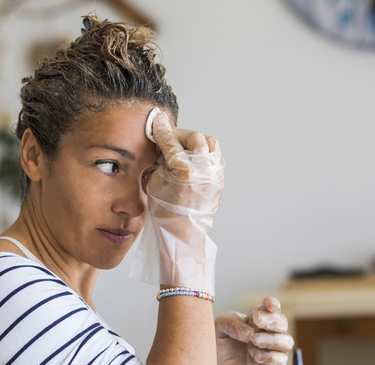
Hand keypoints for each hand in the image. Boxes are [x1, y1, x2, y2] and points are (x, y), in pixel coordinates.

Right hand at [138, 109, 224, 291]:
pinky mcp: (220, 180)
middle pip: (195, 138)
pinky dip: (204, 155)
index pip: (171, 142)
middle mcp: (205, 171)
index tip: (157, 121)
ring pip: (210, 145)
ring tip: (182, 149)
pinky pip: (214, 158)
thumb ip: (161, 159)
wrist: (182, 234)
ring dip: (196, 143)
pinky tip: (192, 160)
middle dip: (180, 136)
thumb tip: (164, 143)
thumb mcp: (155, 182)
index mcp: (185, 171)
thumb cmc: (166, 212)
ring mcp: (216, 176)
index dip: (162, 130)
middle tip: (169, 138)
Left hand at [215, 297, 293, 364]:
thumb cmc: (218, 345)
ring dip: (272, 339)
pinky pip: (280, 362)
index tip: (267, 303)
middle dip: (272, 320)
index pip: (272, 309)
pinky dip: (270, 356)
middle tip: (256, 320)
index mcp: (256, 321)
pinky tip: (255, 355)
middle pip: (282, 323)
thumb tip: (250, 333)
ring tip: (253, 340)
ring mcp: (270, 351)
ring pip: (286, 342)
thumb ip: (232, 323)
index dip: (273, 305)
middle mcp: (266, 334)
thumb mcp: (219, 327)